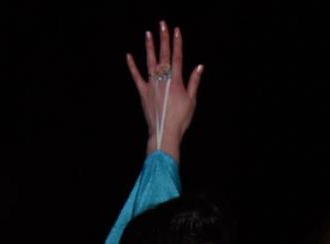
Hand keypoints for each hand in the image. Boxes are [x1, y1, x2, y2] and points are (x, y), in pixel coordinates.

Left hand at [126, 22, 202, 159]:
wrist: (165, 133)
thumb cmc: (181, 120)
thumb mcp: (192, 101)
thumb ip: (194, 82)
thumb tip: (200, 66)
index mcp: (176, 81)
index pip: (177, 57)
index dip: (177, 43)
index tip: (176, 30)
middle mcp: (163, 79)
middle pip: (164, 55)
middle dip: (163, 39)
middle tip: (162, 24)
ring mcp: (152, 85)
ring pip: (150, 62)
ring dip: (149, 46)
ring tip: (148, 33)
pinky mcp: (143, 93)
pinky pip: (136, 77)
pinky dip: (132, 66)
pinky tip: (128, 56)